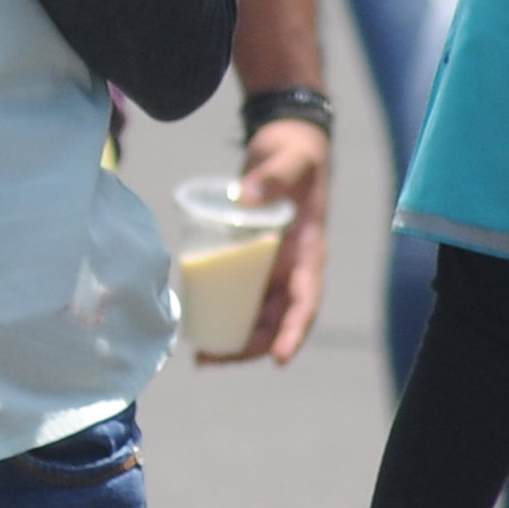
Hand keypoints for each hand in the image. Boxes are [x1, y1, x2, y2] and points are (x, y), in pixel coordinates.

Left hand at [212, 117, 328, 362]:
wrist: (286, 147)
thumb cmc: (294, 155)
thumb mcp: (289, 159)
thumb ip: (273, 176)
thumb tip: (246, 197)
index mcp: (309, 253)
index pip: (306, 301)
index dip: (294, 331)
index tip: (280, 358)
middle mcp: (292, 269)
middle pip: (277, 321)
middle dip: (252, 347)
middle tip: (215, 360)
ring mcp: (272, 268)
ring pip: (258, 317)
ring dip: (235, 340)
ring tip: (203, 357)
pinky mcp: (251, 262)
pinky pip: (240, 297)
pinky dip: (224, 315)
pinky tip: (200, 329)